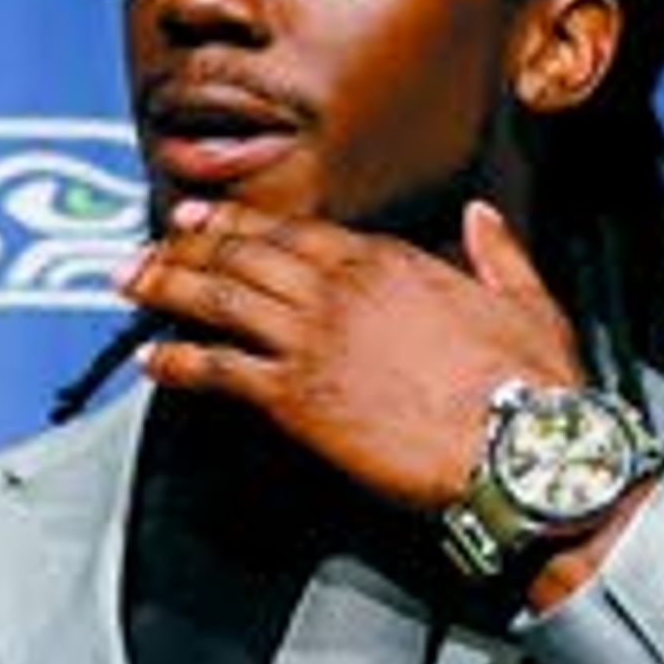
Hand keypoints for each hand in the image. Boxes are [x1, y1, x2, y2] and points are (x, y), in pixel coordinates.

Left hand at [118, 197, 583, 514]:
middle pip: (245, 256)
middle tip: (148, 245)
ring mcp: (312, 340)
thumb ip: (498, 252)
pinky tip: (147, 359)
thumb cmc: (534, 383)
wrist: (521, 448)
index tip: (207, 217)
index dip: (243, 223)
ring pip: (219, 299)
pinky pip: (217, 370)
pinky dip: (176, 360)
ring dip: (166, 287)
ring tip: (128, 283)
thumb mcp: (526, 300)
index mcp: (390, 262)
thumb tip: (482, 215)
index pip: (297, 232)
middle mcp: (340, 290)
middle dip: (189, 246)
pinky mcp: (294, 397)